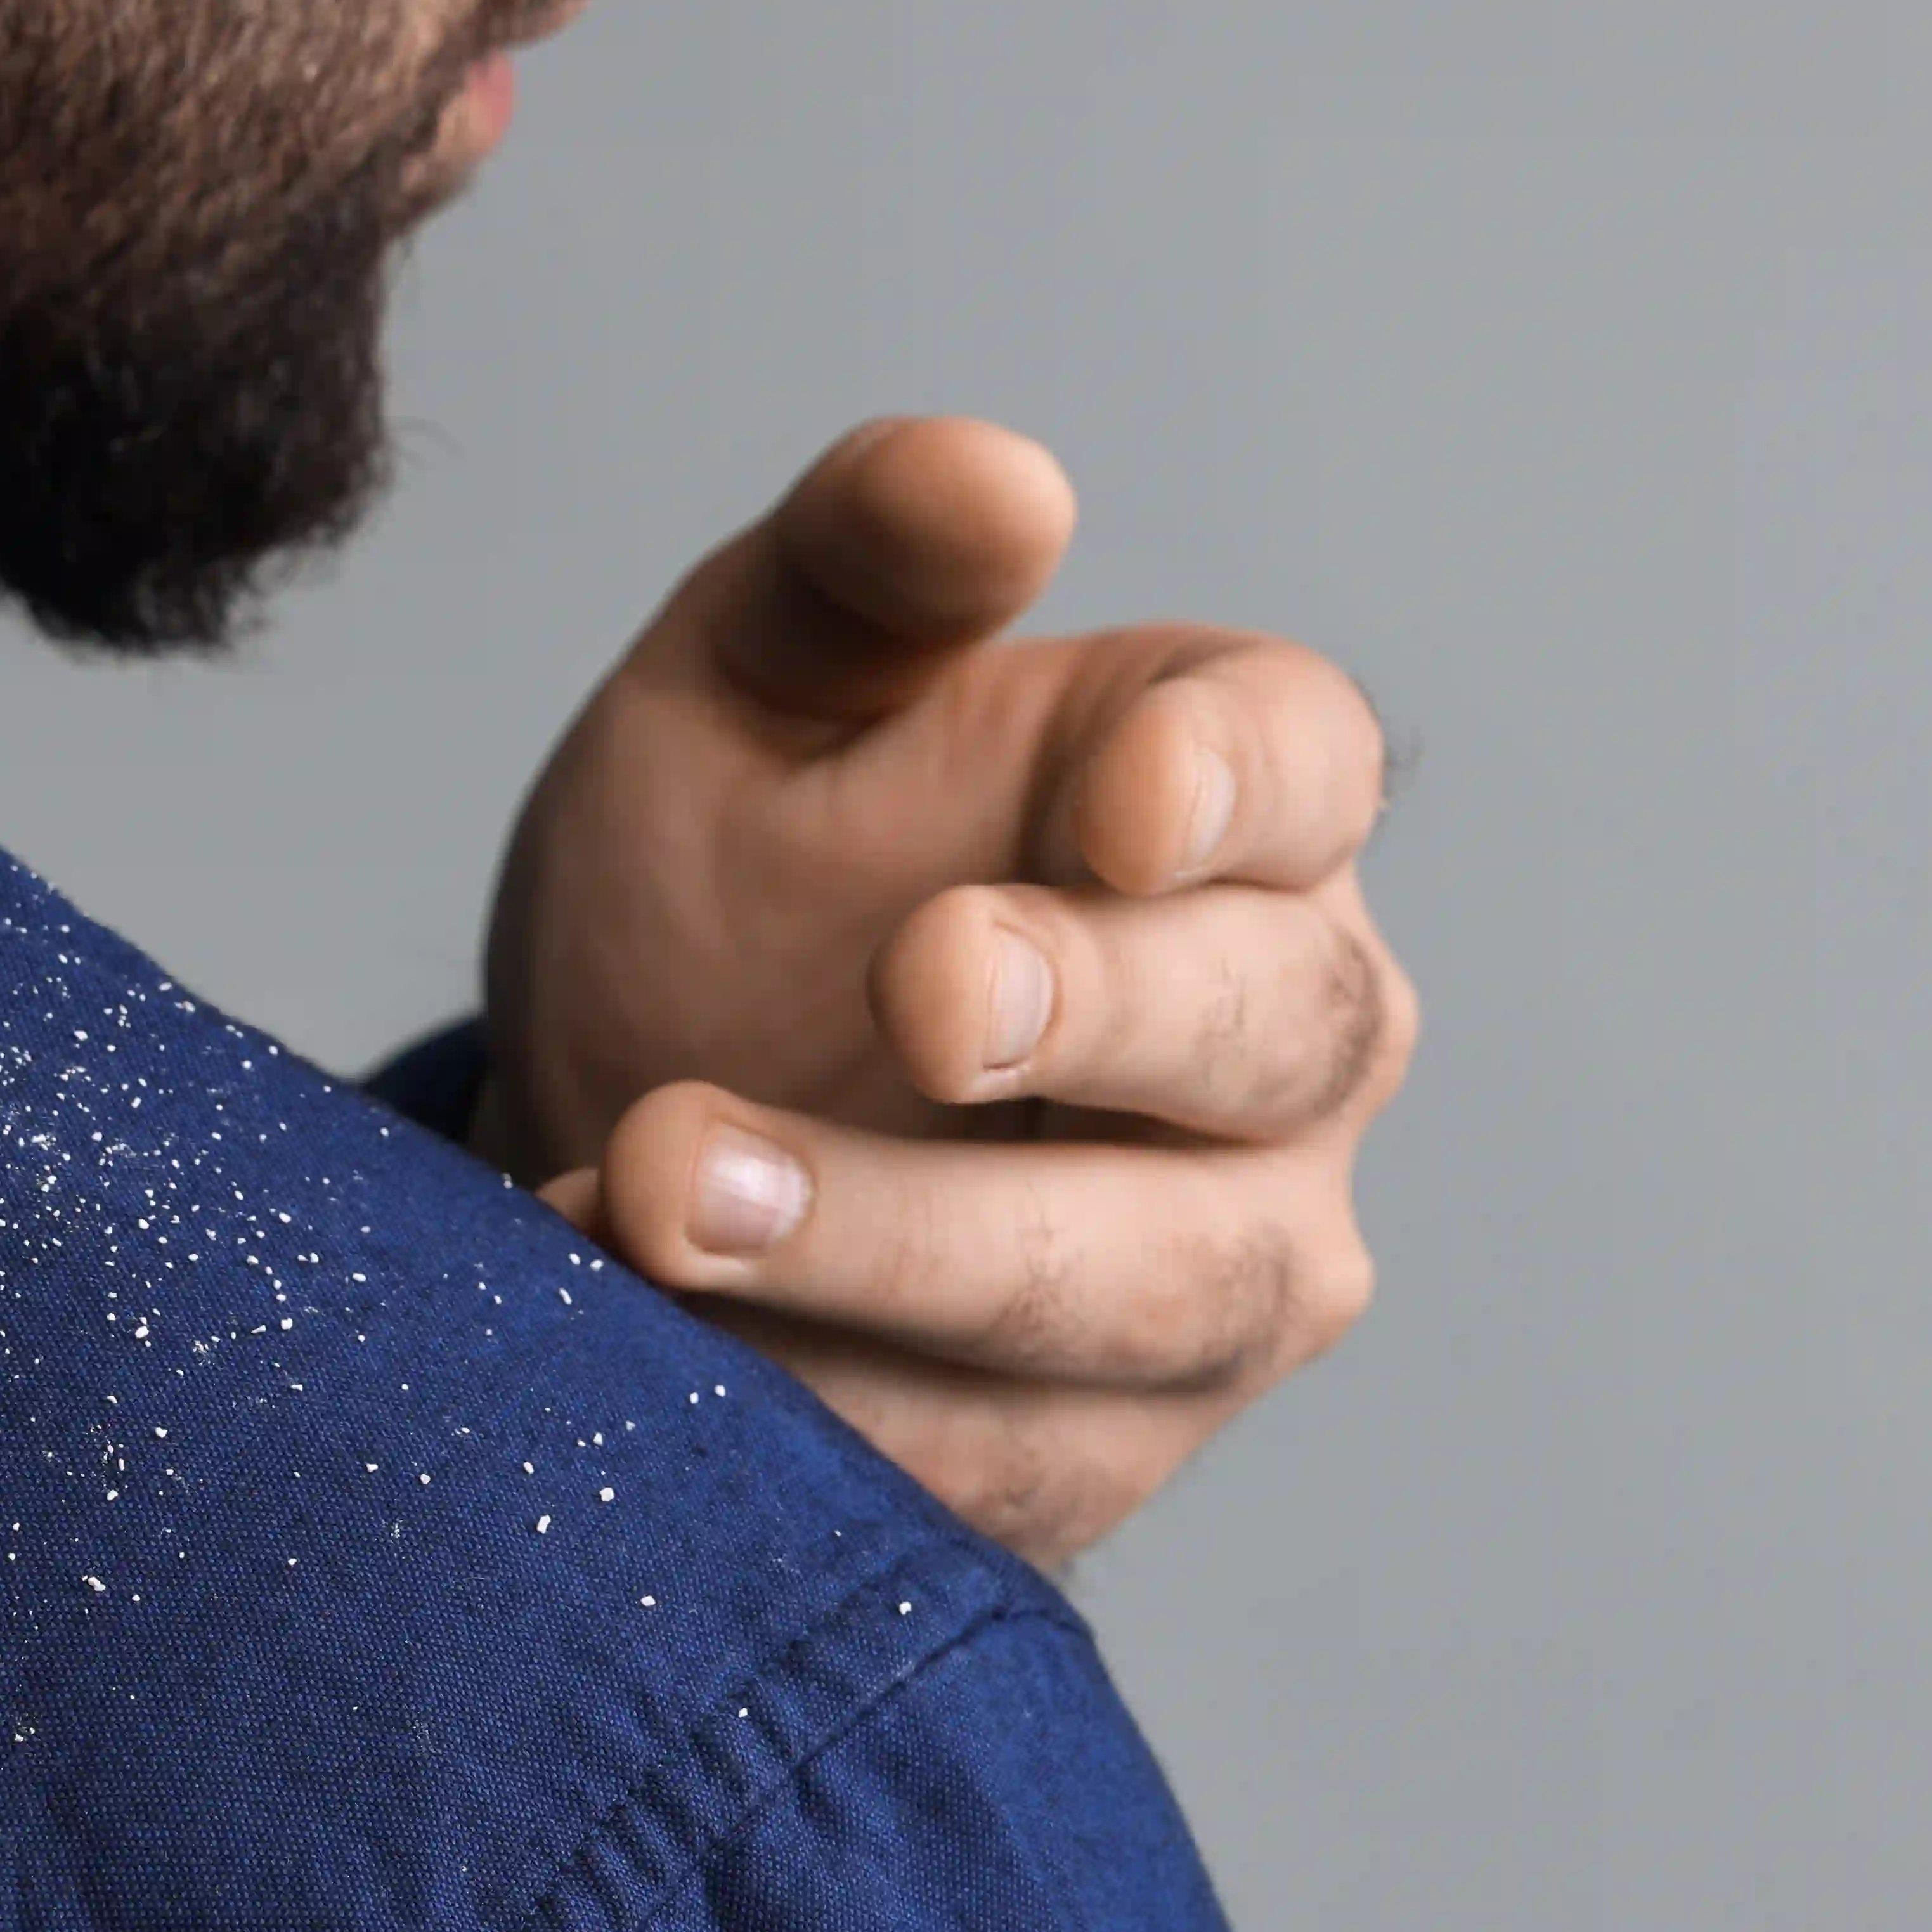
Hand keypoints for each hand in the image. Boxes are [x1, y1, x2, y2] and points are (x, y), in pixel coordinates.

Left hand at [475, 418, 1413, 1565]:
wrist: (623, 1144)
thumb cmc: (736, 886)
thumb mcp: (748, 690)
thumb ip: (863, 567)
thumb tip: (994, 477)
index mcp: (1234, 815)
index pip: (1308, 768)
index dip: (1233, 787)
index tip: (1113, 804)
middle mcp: (1291, 1051)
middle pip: (1274, 1033)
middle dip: (1097, 1016)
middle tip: (914, 990)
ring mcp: (1223, 1273)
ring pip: (1144, 1283)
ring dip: (904, 1245)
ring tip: (662, 1196)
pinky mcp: (1104, 1455)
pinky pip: (1006, 1455)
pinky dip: (821, 1401)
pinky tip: (642, 1333)